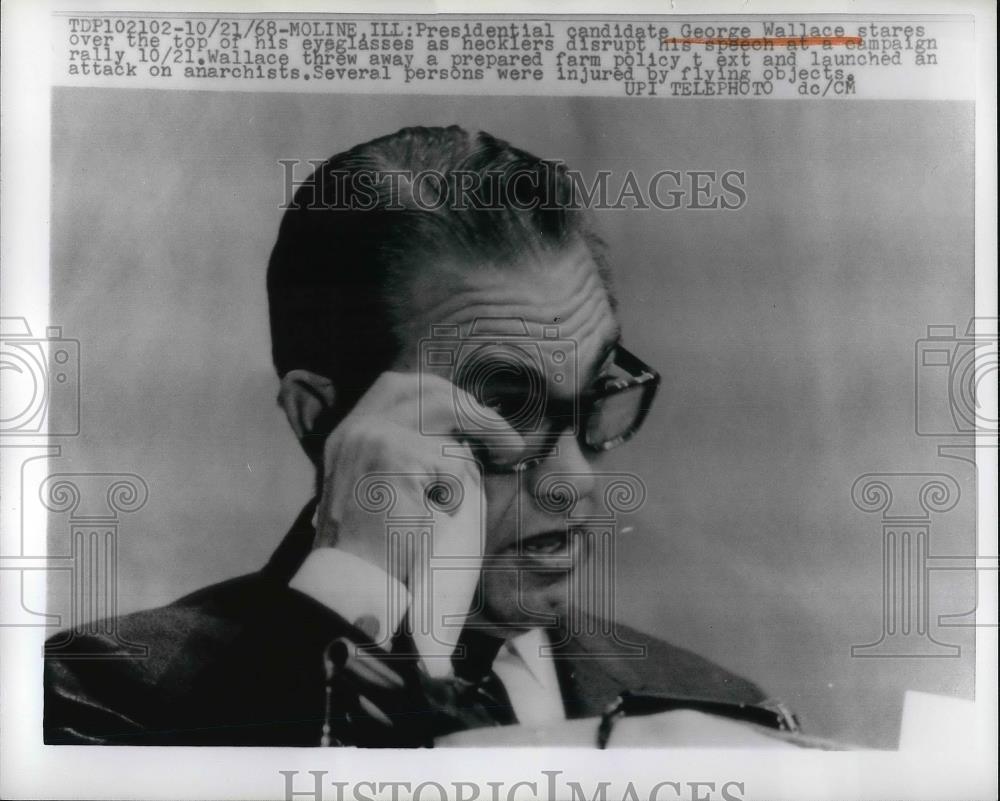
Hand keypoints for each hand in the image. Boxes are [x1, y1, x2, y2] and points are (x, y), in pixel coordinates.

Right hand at [314, 370, 522, 580]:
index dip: (442, 394)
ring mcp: (372, 437)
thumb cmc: (376, 544)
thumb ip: (404, 450)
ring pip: (448, 423)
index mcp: (348, 432)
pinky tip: (441, 517)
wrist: (352, 583)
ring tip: (488, 473)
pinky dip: (458, 497)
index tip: (473, 415)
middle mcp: (355, 427)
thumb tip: (460, 433)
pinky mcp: (394, 458)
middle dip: (478, 413)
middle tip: (507, 442)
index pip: (398, 385)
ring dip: (479, 449)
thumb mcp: (377, 485)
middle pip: (428, 391)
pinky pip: (454, 468)